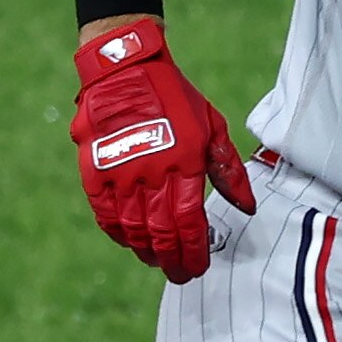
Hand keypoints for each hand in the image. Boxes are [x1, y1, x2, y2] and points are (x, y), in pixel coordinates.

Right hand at [69, 17, 255, 281]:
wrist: (126, 67)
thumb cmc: (174, 97)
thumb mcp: (212, 126)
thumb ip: (229, 170)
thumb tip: (247, 208)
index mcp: (184, 162)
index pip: (189, 222)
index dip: (194, 250)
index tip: (198, 266)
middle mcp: (151, 171)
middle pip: (162, 232)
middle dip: (172, 260)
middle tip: (180, 274)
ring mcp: (119, 172)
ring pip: (133, 228)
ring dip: (146, 251)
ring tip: (156, 261)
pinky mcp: (94, 169)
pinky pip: (105, 213)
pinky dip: (117, 232)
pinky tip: (129, 240)